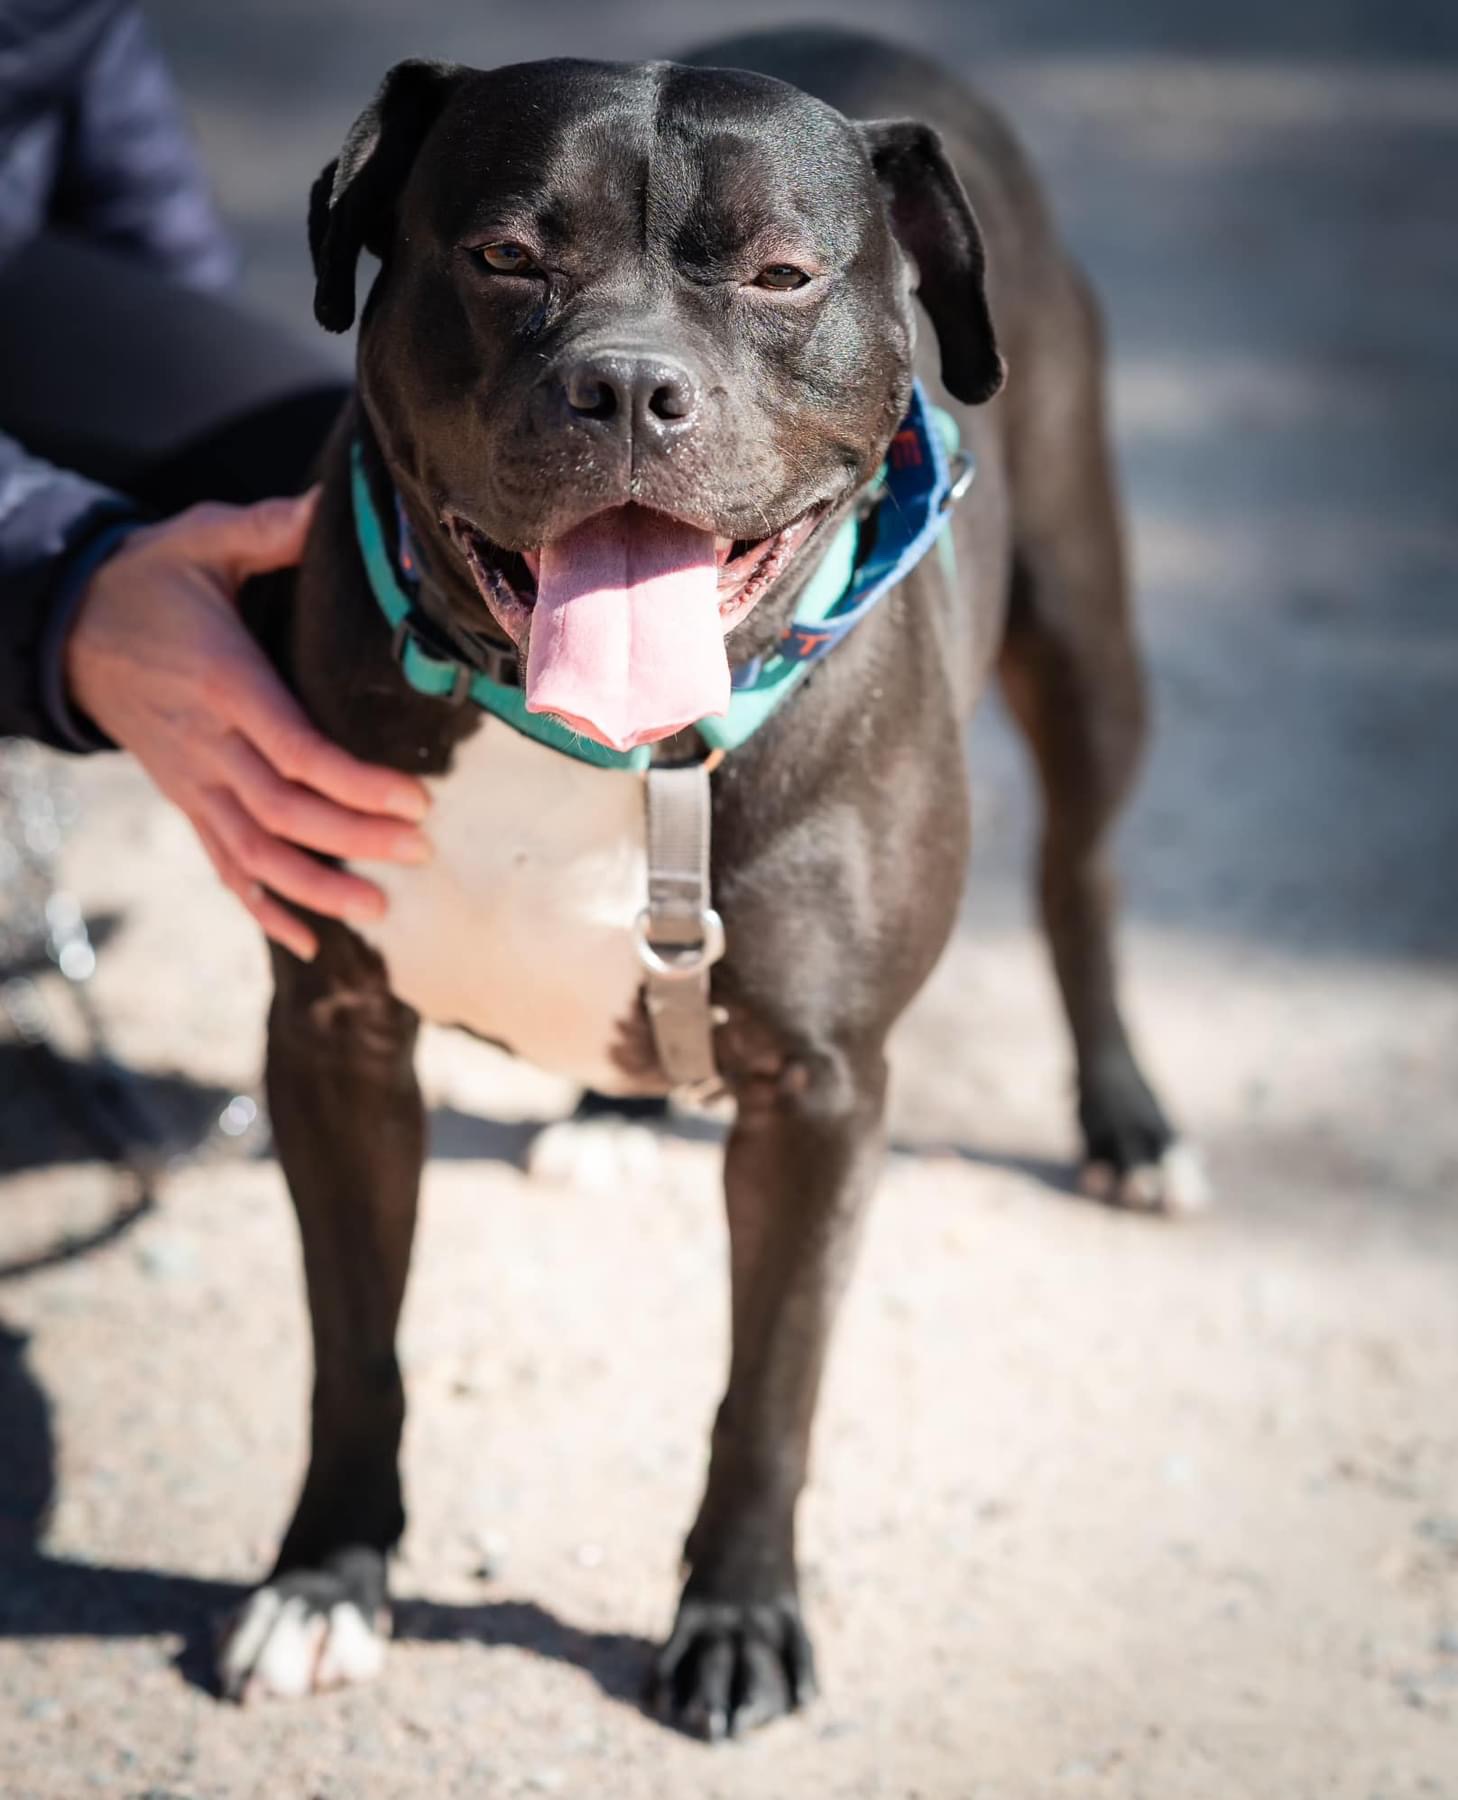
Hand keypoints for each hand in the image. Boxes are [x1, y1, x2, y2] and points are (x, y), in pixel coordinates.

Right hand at [65, 490, 431, 960]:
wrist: (69, 626)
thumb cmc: (150, 579)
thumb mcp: (204, 539)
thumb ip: (273, 530)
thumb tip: (339, 503)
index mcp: (224, 682)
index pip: (296, 751)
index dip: (356, 786)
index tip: (416, 802)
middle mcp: (207, 744)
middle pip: (283, 812)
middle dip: (353, 841)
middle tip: (420, 855)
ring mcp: (192, 780)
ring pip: (254, 852)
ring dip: (315, 888)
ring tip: (378, 911)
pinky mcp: (186, 800)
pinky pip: (224, 863)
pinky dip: (264, 907)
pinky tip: (311, 942)